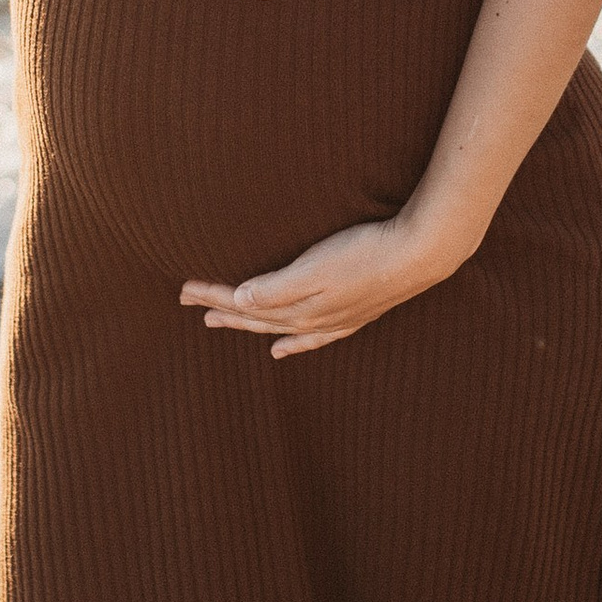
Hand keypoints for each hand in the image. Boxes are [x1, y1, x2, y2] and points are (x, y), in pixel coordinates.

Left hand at [180, 213, 463, 357]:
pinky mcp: (350, 317)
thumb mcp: (316, 267)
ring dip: (247, 323)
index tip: (183, 290)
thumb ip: (278, 287)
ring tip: (219, 322)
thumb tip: (241, 300)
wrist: (418, 256)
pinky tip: (280, 349)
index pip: (244, 303)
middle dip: (220, 308)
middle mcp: (309, 319)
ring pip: (276, 327)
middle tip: (187, 300)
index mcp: (298, 306)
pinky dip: (292, 345)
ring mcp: (331, 321)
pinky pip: (310, 339)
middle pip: (255, 316)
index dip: (213, 296)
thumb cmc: (365, 252)